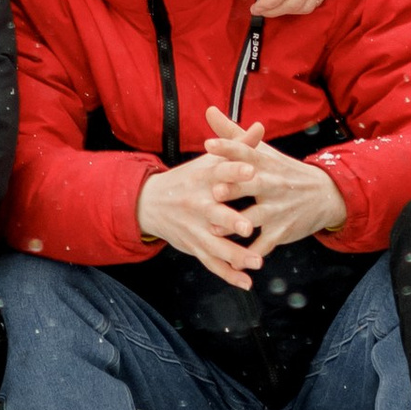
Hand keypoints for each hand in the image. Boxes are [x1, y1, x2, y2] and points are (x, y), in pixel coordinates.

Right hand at [136, 154, 264, 288]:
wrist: (150, 203)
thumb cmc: (188, 178)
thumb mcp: (208, 160)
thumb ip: (237, 146)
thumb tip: (260, 127)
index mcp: (202, 178)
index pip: (220, 172)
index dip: (235, 170)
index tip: (252, 169)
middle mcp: (197, 204)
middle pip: (215, 213)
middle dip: (230, 220)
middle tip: (248, 227)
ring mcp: (195, 228)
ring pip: (215, 244)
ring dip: (235, 255)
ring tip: (256, 262)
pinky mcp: (194, 247)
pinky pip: (212, 263)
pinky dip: (228, 275)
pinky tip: (246, 283)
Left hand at [200, 107, 348, 250]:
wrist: (324, 195)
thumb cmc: (283, 170)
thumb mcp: (263, 151)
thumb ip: (233, 134)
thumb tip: (209, 110)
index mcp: (264, 163)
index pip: (245, 151)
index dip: (228, 147)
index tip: (208, 145)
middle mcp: (271, 184)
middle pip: (251, 184)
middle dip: (233, 189)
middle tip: (214, 192)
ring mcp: (277, 209)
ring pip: (254, 218)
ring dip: (236, 225)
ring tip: (215, 230)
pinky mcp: (281, 232)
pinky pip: (264, 244)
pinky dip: (250, 254)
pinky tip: (235, 261)